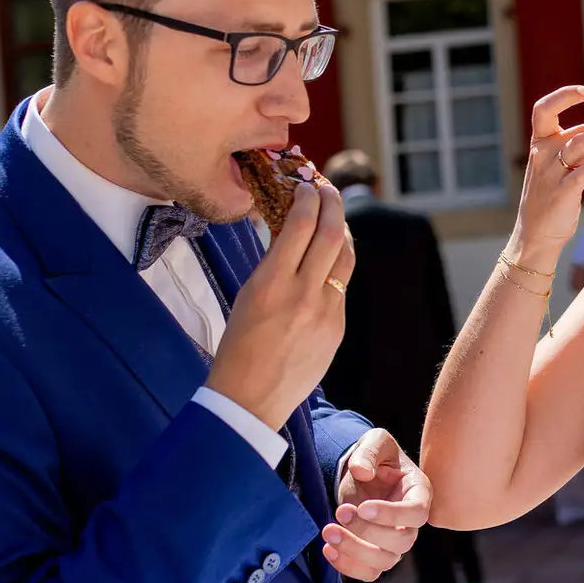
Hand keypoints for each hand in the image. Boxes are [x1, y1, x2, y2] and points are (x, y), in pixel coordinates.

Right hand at [206, 181, 355, 429]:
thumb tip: (295, 232)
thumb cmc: (238, 345)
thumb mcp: (248, 295)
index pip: (301, 225)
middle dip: (332, 203)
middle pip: (332, 233)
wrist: (251, 397)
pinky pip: (341, 286)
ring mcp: (325, 311)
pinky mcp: (337, 327)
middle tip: (328, 188)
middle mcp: (303, 294)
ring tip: (335, 217)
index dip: (309, 198)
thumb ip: (275, 264)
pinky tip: (330, 259)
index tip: (307, 184)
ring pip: (345, 257)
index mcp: (271, 283)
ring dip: (343, 231)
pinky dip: (336, 266)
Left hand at [325, 429, 431, 581]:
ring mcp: (395, 542)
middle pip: (402, 540)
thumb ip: (369, 452)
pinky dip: (348, 566)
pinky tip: (329, 549)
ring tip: (328, 532)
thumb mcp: (374, 442)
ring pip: (385, 561)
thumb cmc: (375, 456)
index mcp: (419, 492)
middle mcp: (411, 522)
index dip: (392, 515)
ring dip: (354, 551)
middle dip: (368, 531)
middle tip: (340, 511)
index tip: (362, 506)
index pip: (417, 513)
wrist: (361, 474)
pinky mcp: (376, 555)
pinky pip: (368, 573)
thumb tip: (361, 471)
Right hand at [511, 86, 583, 260]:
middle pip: (579, 129)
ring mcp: (551, 174)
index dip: (564, 96)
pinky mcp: (561, 193)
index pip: (544, 109)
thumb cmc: (555, 196)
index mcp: (540, 143)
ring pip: (581, 145)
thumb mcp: (564, 166)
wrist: (537, 233)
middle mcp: (542, 154)